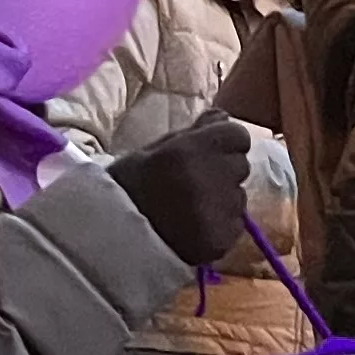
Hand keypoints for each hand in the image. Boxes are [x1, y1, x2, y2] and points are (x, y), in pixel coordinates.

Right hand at [104, 119, 251, 266]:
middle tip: (193, 184)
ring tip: (189, 209)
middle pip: (240, 165)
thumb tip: (223, 115)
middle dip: (223, 171)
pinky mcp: (223, 238)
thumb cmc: (128, 188)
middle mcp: (211, 177)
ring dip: (222, 199)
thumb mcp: (151, 151)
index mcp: (192, 150)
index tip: (208, 153)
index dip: (225, 143)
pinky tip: (194, 227)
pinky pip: (234, 224)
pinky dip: (220, 224)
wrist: (113, 239)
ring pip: (238, 196)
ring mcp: (220, 210)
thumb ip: (191, 132)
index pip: (238, 135)